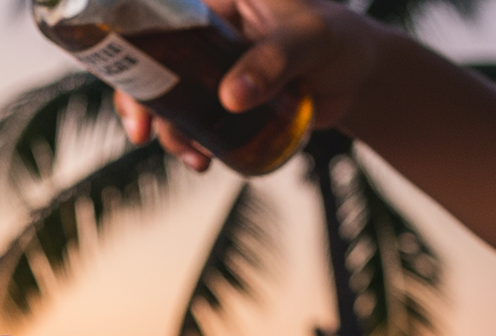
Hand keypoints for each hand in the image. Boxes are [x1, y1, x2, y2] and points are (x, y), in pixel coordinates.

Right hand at [114, 0, 381, 170]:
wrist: (360, 80)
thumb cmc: (342, 41)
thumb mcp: (310, 41)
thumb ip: (274, 61)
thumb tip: (230, 97)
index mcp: (219, 5)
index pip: (160, 24)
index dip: (135, 58)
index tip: (135, 95)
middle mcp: (209, 36)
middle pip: (154, 67)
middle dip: (144, 105)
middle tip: (145, 137)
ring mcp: (214, 72)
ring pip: (174, 103)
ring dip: (173, 134)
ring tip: (196, 159)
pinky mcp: (225, 104)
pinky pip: (196, 124)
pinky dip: (194, 144)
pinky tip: (206, 160)